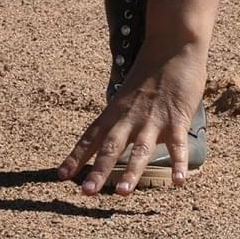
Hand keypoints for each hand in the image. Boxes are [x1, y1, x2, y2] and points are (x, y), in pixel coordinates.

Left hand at [56, 40, 206, 194]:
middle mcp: (130, 117)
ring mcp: (153, 118)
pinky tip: (178, 183)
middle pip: (111, 147)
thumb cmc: (149, 71)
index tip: (61, 176)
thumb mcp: (126, 93)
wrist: (173, 45)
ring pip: (140, 149)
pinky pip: (178, 145)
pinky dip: (178, 163)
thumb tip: (108, 136)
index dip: (76, 156)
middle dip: (98, 170)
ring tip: (122, 193)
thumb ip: (119, 116)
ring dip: (132, 171)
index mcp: (115, 111)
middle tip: (86, 192)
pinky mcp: (177, 118)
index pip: (91, 137)